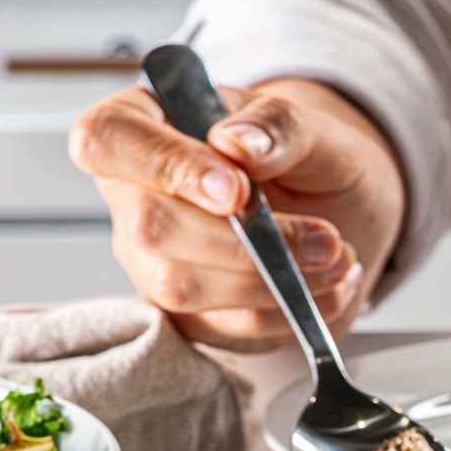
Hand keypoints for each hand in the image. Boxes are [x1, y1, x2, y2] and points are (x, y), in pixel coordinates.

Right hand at [68, 75, 405, 349]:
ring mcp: (153, 262)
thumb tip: (236, 145)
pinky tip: (329, 284)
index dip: (166, 166)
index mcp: (144, 124)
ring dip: (274, 281)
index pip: (106, 138)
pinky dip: (292, 310)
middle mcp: (133, 196)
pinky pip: (229, 326)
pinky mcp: (189, 315)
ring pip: (184, 286)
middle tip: (326, 238)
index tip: (237, 189)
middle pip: (148, 225)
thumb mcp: (314, 127)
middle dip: (245, 242)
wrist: (344, 211)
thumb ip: (276, 126)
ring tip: (337, 257)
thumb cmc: (312, 159)